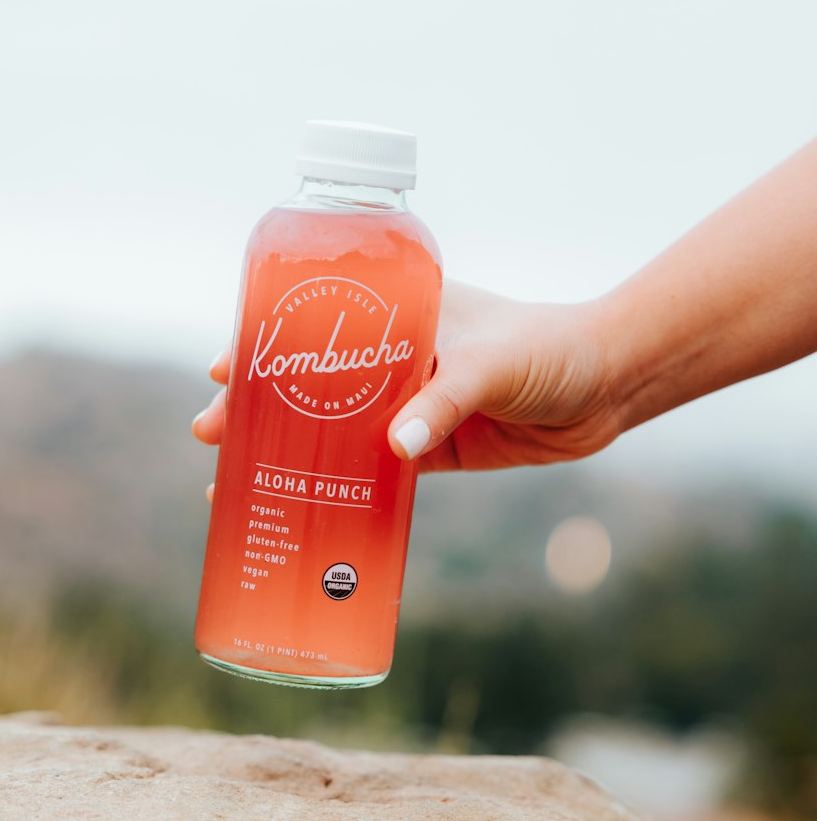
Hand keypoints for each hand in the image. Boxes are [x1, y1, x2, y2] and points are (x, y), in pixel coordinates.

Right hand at [191, 282, 619, 476]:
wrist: (608, 384)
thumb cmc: (550, 347)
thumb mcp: (492, 364)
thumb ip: (443, 401)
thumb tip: (394, 448)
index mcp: (396, 312)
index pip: (311, 322)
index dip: (261, 345)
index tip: (221, 369)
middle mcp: (393, 357)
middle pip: (307, 381)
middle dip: (257, 408)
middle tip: (211, 435)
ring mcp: (408, 404)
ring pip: (330, 430)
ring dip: (285, 452)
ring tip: (232, 481)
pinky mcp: (430, 449)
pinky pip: (372, 471)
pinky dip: (335, 488)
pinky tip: (298, 508)